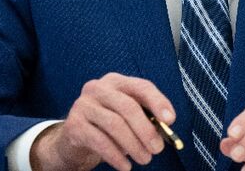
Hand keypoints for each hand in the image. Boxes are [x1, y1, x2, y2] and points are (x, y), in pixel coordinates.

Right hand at [30, 73, 174, 170]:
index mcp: (116, 82)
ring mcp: (84, 105)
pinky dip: (116, 156)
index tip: (170, 120)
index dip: (158, 102)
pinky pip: (100, 141)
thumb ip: (146, 117)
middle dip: (146, 130)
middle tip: (157, 149)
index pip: (141, 87)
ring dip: (134, 145)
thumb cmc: (108, 127)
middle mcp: (98, 88)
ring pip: (115, 124)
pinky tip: (125, 166)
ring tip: (145, 159)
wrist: (74, 140)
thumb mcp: (128, 118)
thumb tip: (166, 127)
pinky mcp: (74, 125)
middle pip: (128, 107)